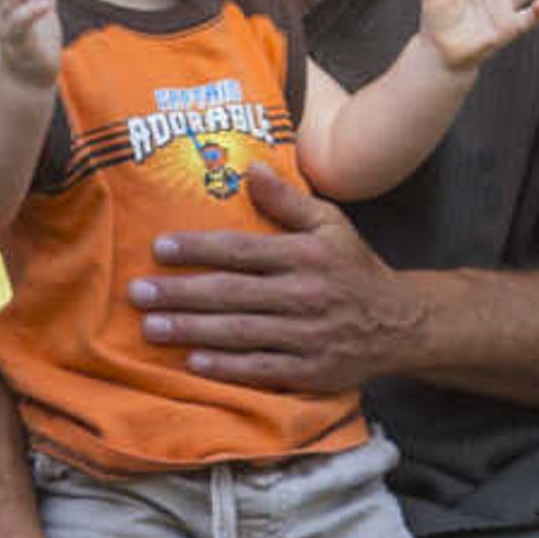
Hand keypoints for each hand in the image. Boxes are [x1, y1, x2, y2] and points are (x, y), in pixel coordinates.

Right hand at [0, 0, 62, 87]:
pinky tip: (46, 2)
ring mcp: (9, 30)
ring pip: (11, 0)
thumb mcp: (42, 12)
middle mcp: (4, 15)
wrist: (28, 83)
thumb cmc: (35, 46)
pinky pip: (21, 26)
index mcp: (7, 5)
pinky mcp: (20, 46)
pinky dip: (32, 12)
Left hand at [130, 166, 424, 393]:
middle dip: (181, 293)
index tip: (159, 249)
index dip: (199, 249)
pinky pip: (262, 368)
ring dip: (192, 331)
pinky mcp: (310, 370)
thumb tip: (250, 167)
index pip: (242, 250)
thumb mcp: (331, 224)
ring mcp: (308, 335)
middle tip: (137, 293)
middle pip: (232, 293)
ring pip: (241, 332)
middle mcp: (305, 293)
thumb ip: (288, 200)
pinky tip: (193, 363)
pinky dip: (227, 367)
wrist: (400, 324)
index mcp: (306, 254)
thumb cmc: (354, 269)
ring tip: (150, 329)